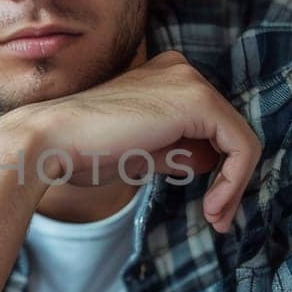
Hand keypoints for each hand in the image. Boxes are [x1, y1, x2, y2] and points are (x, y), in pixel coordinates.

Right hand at [5, 50, 260, 232]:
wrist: (50, 140)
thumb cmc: (84, 149)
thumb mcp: (143, 152)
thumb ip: (179, 151)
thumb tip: (213, 162)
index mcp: (166, 78)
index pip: (211, 126)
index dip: (220, 171)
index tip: (211, 210)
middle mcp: (181, 71)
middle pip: (229, 131)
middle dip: (231, 180)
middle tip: (218, 220)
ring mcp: (190, 82)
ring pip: (240, 139)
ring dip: (234, 185)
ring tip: (215, 218)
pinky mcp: (197, 101)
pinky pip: (240, 145)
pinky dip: (234, 180)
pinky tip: (214, 206)